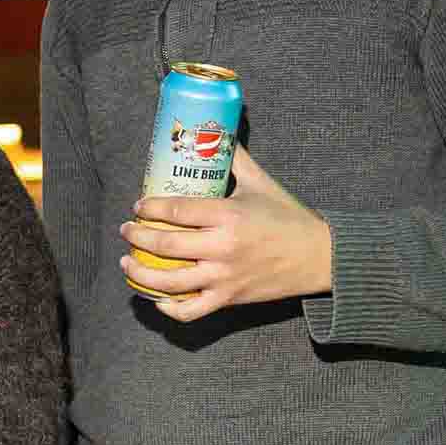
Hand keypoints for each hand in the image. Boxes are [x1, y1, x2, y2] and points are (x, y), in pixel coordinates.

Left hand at [119, 149, 332, 321]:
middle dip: (137, 237)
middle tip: (126, 230)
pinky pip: (190, 311)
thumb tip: (217, 133)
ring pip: (170, 282)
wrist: (319, 256)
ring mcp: (224, 277)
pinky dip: (169, 308)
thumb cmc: (288, 217)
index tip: (139, 205)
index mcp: (229, 216)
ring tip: (127, 263)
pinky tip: (156, 297)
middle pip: (165, 245)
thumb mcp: (261, 183)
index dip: (150, 208)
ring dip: (141, 273)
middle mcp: (223, 248)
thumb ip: (236, 159)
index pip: (176, 211)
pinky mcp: (228, 298)